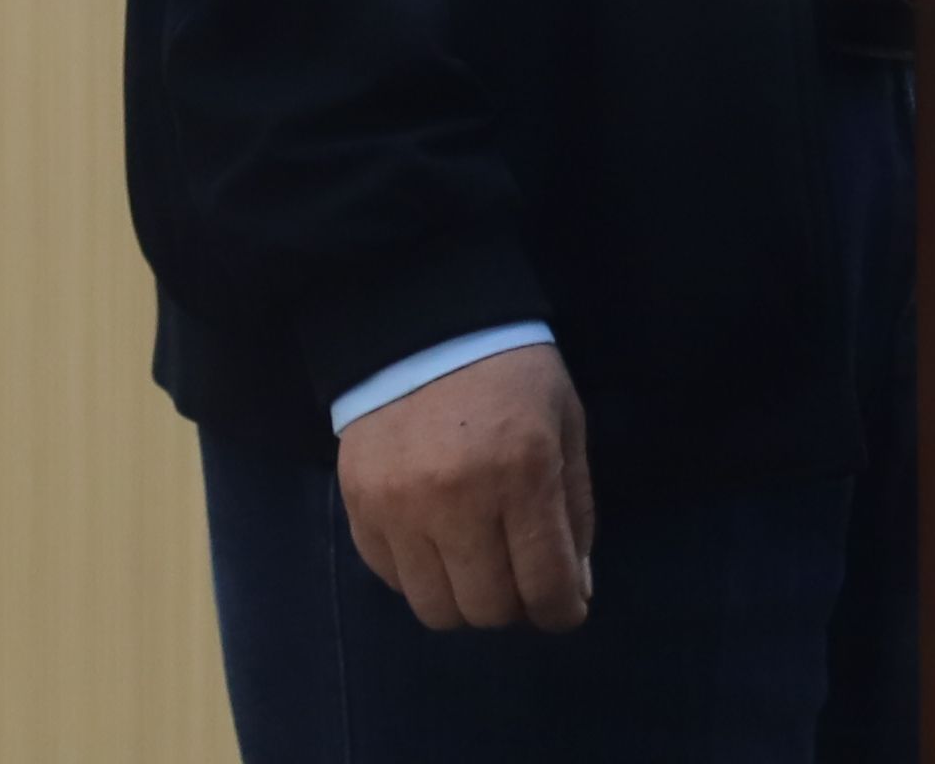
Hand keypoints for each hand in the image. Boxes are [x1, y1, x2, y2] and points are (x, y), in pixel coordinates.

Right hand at [336, 341, 595, 635]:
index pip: (544, 586)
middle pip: (487, 609)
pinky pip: (392, 579)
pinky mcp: (359, 507)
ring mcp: (399, 507)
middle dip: (514, 606)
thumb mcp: (565, 424)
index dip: (562, 610)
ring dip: (464, 598)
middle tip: (519, 576)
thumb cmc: (509, 372)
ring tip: (475, 563)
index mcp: (522, 472)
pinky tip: (435, 540)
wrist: (419, 324)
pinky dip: (421, 575)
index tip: (565, 605)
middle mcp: (457, 499)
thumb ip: (575, 510)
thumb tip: (575, 590)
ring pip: (435, 608)